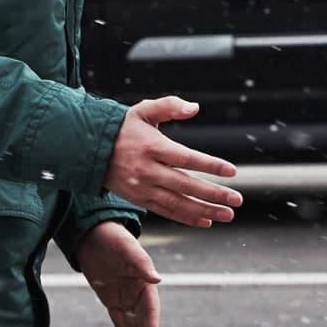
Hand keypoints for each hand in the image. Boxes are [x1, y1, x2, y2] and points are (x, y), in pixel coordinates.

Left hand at [76, 221, 161, 326]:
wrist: (93, 232)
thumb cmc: (113, 237)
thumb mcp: (127, 248)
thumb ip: (141, 263)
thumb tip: (157, 279)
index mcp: (145, 283)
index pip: (150, 314)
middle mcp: (138, 293)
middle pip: (145, 326)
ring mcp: (125, 297)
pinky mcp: (111, 299)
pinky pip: (119, 322)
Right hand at [104, 96, 241, 228]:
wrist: (88, 149)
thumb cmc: (122, 127)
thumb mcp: (143, 110)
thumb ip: (170, 106)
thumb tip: (195, 108)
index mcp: (152, 147)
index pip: (186, 158)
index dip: (210, 165)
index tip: (232, 171)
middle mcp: (147, 170)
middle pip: (185, 185)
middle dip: (214, 194)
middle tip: (237, 199)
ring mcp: (142, 187)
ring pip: (178, 203)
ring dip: (205, 210)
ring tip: (228, 214)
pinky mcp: (138, 199)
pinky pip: (166, 211)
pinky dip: (186, 218)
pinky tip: (206, 220)